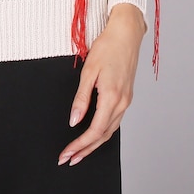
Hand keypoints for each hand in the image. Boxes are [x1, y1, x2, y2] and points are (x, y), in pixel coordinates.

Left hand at [58, 3, 146, 165]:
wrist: (127, 33)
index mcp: (112, 97)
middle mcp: (122, 103)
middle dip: (85, 150)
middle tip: (69, 160)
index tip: (66, 154)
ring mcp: (126, 100)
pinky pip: (115, 121)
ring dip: (94, 144)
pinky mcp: (127, 96)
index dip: (79, 145)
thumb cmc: (107, 47)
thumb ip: (81, 98)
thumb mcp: (89, 71)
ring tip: (79, 152)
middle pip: (103, 136)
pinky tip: (95, 134)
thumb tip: (74, 121)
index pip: (94, 131)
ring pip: (110, 130)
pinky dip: (103, 132)